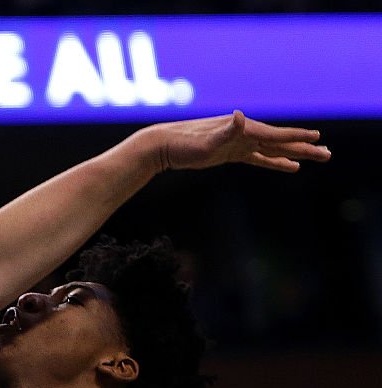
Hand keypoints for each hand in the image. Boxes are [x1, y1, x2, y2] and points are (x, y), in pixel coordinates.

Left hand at [143, 110, 330, 172]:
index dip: (297, 137)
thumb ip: (226, 130)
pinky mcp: (231, 153)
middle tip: (328, 154)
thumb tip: (238, 116)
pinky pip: (259, 158)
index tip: (317, 138)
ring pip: (273, 150)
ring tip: (315, 158)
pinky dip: (274, 161)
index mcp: (243, 130)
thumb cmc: (185, 144)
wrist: (164, 145)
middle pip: (280, 143)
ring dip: (294, 154)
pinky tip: (288, 166)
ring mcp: (239, 144)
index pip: (276, 135)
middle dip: (304, 148)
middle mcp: (244, 134)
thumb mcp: (206, 140)